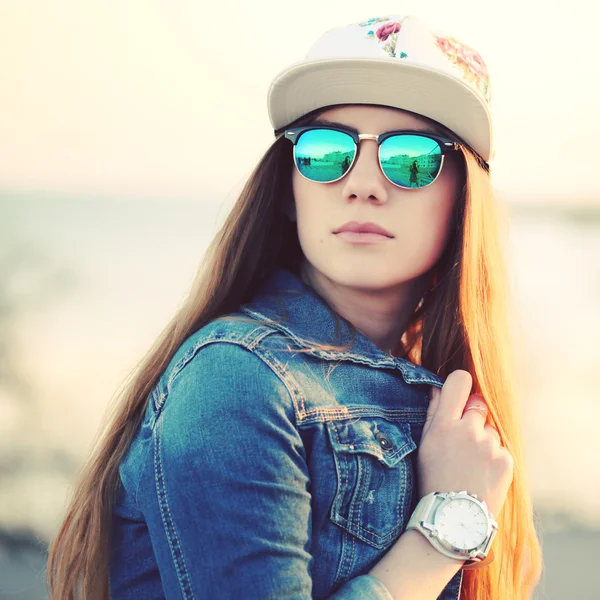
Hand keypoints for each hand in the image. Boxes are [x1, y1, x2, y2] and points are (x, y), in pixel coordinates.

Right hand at [416, 370, 513, 516]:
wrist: (454, 518)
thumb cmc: (433, 478)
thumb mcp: (424, 444)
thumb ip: (433, 412)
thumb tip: (438, 386)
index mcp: (444, 424)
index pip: (460, 380)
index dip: (461, 384)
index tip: (459, 394)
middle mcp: (468, 430)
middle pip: (479, 403)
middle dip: (472, 416)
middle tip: (463, 440)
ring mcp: (489, 445)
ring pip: (490, 428)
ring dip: (483, 439)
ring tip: (471, 464)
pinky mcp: (506, 460)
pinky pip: (501, 448)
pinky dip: (493, 457)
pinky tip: (481, 473)